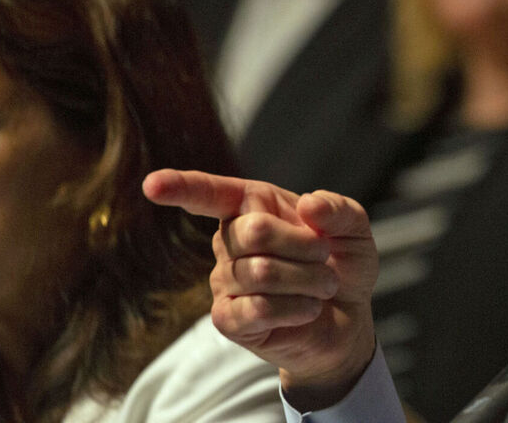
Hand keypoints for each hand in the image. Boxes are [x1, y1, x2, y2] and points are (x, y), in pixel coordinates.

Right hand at [143, 169, 377, 408]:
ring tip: (323, 286)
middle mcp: (229, 241)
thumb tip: (308, 203)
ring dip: (309, 280)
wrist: (348, 318)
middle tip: (325, 258)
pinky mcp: (229, 320)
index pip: (210, 193)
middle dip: (305, 246)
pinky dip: (295, 308)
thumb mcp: (355, 230)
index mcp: (253, 207)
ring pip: (260, 273)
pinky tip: (307, 309)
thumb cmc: (343, 264)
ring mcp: (224, 281)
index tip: (152, 186)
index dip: (181, 187)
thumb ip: (339, 210)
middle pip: (254, 231)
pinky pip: (256, 309)